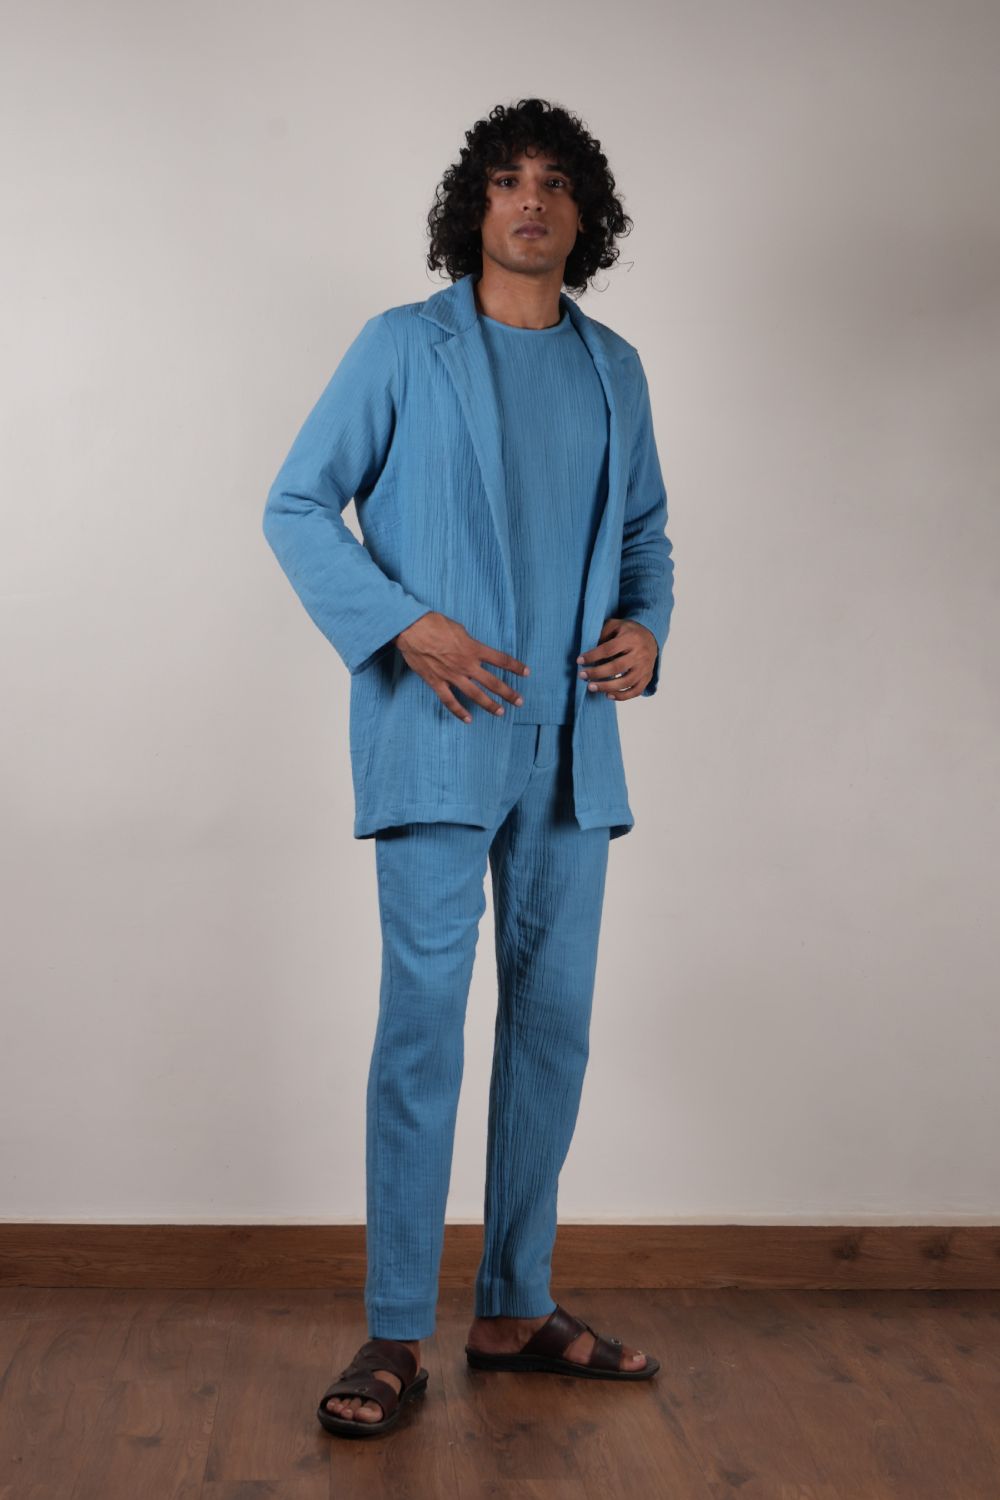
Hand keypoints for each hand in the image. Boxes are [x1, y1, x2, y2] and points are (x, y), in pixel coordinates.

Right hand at [395, 612, 529, 723]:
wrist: (411, 629)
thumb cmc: (434, 623)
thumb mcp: (459, 629)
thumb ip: (469, 642)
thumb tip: (472, 649)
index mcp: (474, 649)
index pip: (501, 660)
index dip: (515, 667)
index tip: (526, 672)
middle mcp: (466, 665)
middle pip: (493, 682)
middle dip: (508, 693)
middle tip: (519, 701)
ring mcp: (452, 676)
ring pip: (475, 695)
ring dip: (489, 705)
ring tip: (500, 713)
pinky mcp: (436, 682)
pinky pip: (450, 701)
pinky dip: (459, 712)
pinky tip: (468, 719)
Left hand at [577, 618, 656, 699]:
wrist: (651, 637)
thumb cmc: (628, 632)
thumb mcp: (615, 625)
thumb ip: (602, 634)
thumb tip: (589, 652)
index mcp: (631, 638)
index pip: (609, 649)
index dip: (593, 656)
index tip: (579, 660)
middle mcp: (640, 654)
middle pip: (617, 667)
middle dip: (597, 673)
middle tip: (582, 675)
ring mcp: (645, 667)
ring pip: (626, 682)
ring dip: (606, 687)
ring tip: (591, 687)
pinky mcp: (647, 678)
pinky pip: (636, 691)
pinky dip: (622, 696)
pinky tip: (608, 695)